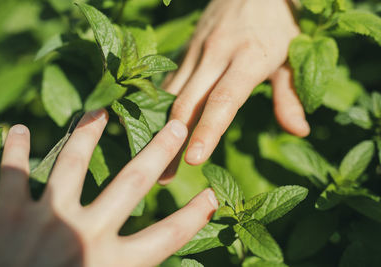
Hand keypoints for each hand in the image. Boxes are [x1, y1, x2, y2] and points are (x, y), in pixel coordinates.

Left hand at [0, 110, 217, 266]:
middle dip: (159, 152)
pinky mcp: (7, 215)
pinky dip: (16, 149)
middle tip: (176, 126)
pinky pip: (14, 173)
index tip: (212, 194)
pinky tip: (19, 130)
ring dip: (88, 133)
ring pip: (73, 162)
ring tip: (99, 111)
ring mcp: (47, 220)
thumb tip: (144, 257)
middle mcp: (85, 235)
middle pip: (133, 183)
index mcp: (111, 264)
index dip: (194, 215)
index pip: (167, 236)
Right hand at [161, 0, 308, 181]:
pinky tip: (156, 129)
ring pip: (173, 94)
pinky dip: (162, 107)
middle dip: (175, 142)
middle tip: (165, 177)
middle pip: (189, 102)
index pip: (224, 100)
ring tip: (155, 159)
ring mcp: (197, 50)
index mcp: (249, 58)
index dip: (208, 131)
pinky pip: (170, 81)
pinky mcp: (186, 48)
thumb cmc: (277, 22)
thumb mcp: (291, 56)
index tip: (193, 160)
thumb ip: (290, 96)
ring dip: (162, 129)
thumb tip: (300, 132)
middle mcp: (217, 54)